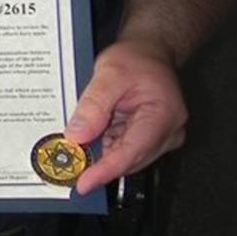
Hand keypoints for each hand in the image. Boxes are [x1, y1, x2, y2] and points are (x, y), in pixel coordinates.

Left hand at [64, 39, 186, 194]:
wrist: (150, 52)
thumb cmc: (137, 58)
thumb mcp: (109, 73)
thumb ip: (93, 105)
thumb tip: (77, 135)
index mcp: (163, 116)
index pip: (131, 153)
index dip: (105, 171)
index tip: (83, 183)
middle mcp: (168, 132)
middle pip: (128, 159)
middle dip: (98, 162)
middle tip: (68, 159)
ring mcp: (161, 138)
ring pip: (125, 157)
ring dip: (101, 153)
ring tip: (80, 140)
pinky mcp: (150, 138)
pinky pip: (124, 149)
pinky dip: (106, 147)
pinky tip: (92, 136)